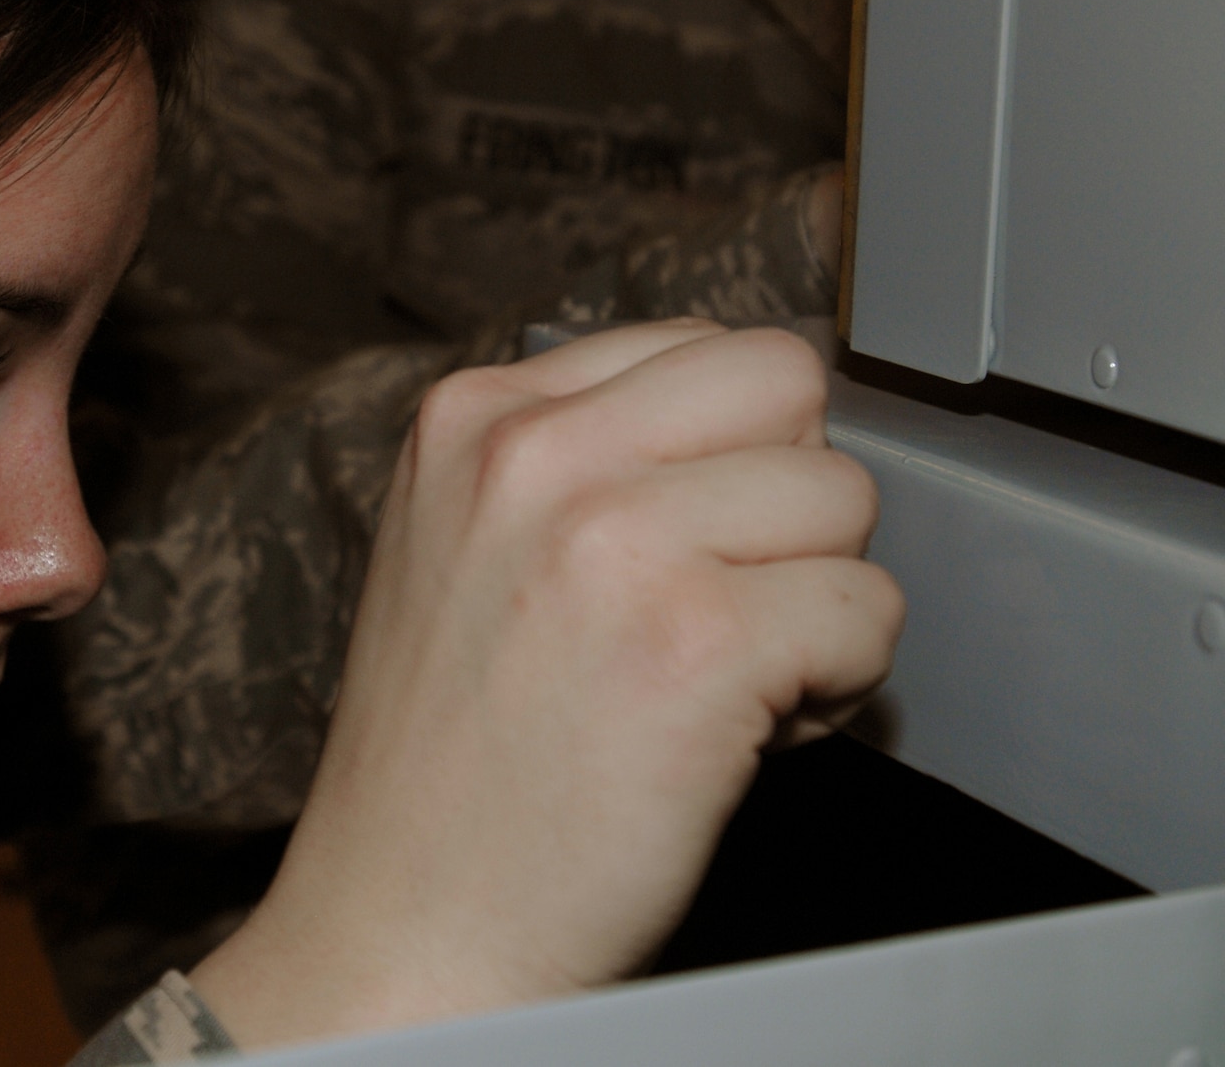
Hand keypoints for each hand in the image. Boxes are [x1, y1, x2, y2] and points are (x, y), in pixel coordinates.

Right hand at [191, 321, 902, 1046]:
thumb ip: (576, 458)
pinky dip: (832, 686)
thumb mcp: (458, 544)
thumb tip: (754, 428)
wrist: (404, 924)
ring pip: (843, 501)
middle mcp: (536, 456)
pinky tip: (739, 733)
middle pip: (786, 389)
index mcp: (475, 417)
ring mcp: (615, 541)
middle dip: (785, 500)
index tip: (687, 540)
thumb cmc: (444, 760)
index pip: (702, 346)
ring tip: (720, 677)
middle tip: (724, 598)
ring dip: (813, 598)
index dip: (727, 453)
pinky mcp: (698, 644)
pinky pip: (867, 615)